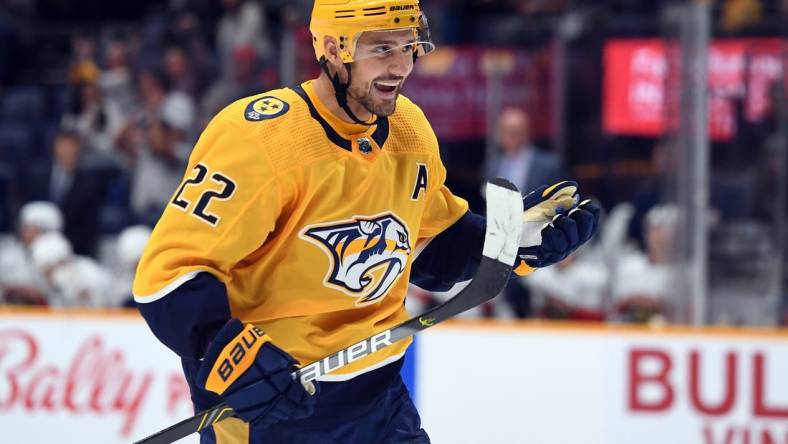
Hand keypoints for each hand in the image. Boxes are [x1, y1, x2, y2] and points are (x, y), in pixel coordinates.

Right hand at [196, 319, 316, 425]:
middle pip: (288, 407)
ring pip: (276, 415)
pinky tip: (278, 415)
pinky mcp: (241, 408)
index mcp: (276, 379)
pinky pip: (260, 418)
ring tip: (295, 411)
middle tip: (308, 406)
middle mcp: (266, 394)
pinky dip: (271, 418)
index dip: (307, 395)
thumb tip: (298, 377)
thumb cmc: (250, 348)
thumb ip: (287, 366)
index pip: (297, 393)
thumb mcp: (274, 353)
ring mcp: (253, 404)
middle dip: (301, 407)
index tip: (312, 392)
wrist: (221, 354)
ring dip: (288, 413)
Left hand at [514, 181, 600, 275]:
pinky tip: (544, 230)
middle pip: (587, 228)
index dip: (591, 211)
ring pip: (572, 234)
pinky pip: (557, 242)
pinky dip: (551, 231)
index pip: (592, 223)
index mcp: (570, 232)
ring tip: (551, 221)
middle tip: (562, 213)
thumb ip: (554, 195)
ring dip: (561, 221)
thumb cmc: (520, 221)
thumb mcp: (538, 204)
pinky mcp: (548, 258)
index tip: (581, 203)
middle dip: (578, 215)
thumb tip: (573, 186)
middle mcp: (569, 244)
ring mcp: (559, 252)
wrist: (501, 237)